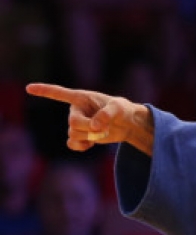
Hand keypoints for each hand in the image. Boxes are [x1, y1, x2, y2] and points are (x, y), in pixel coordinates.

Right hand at [25, 83, 154, 154]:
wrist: (126, 124)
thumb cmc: (122, 110)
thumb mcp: (119, 108)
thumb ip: (107, 114)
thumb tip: (94, 127)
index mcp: (81, 98)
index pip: (59, 93)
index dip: (44, 91)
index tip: (29, 88)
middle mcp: (76, 110)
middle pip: (73, 122)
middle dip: (88, 128)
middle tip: (103, 128)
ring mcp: (77, 123)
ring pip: (73, 134)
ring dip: (89, 136)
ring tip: (103, 132)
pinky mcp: (81, 135)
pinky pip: (72, 144)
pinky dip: (80, 146)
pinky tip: (90, 145)